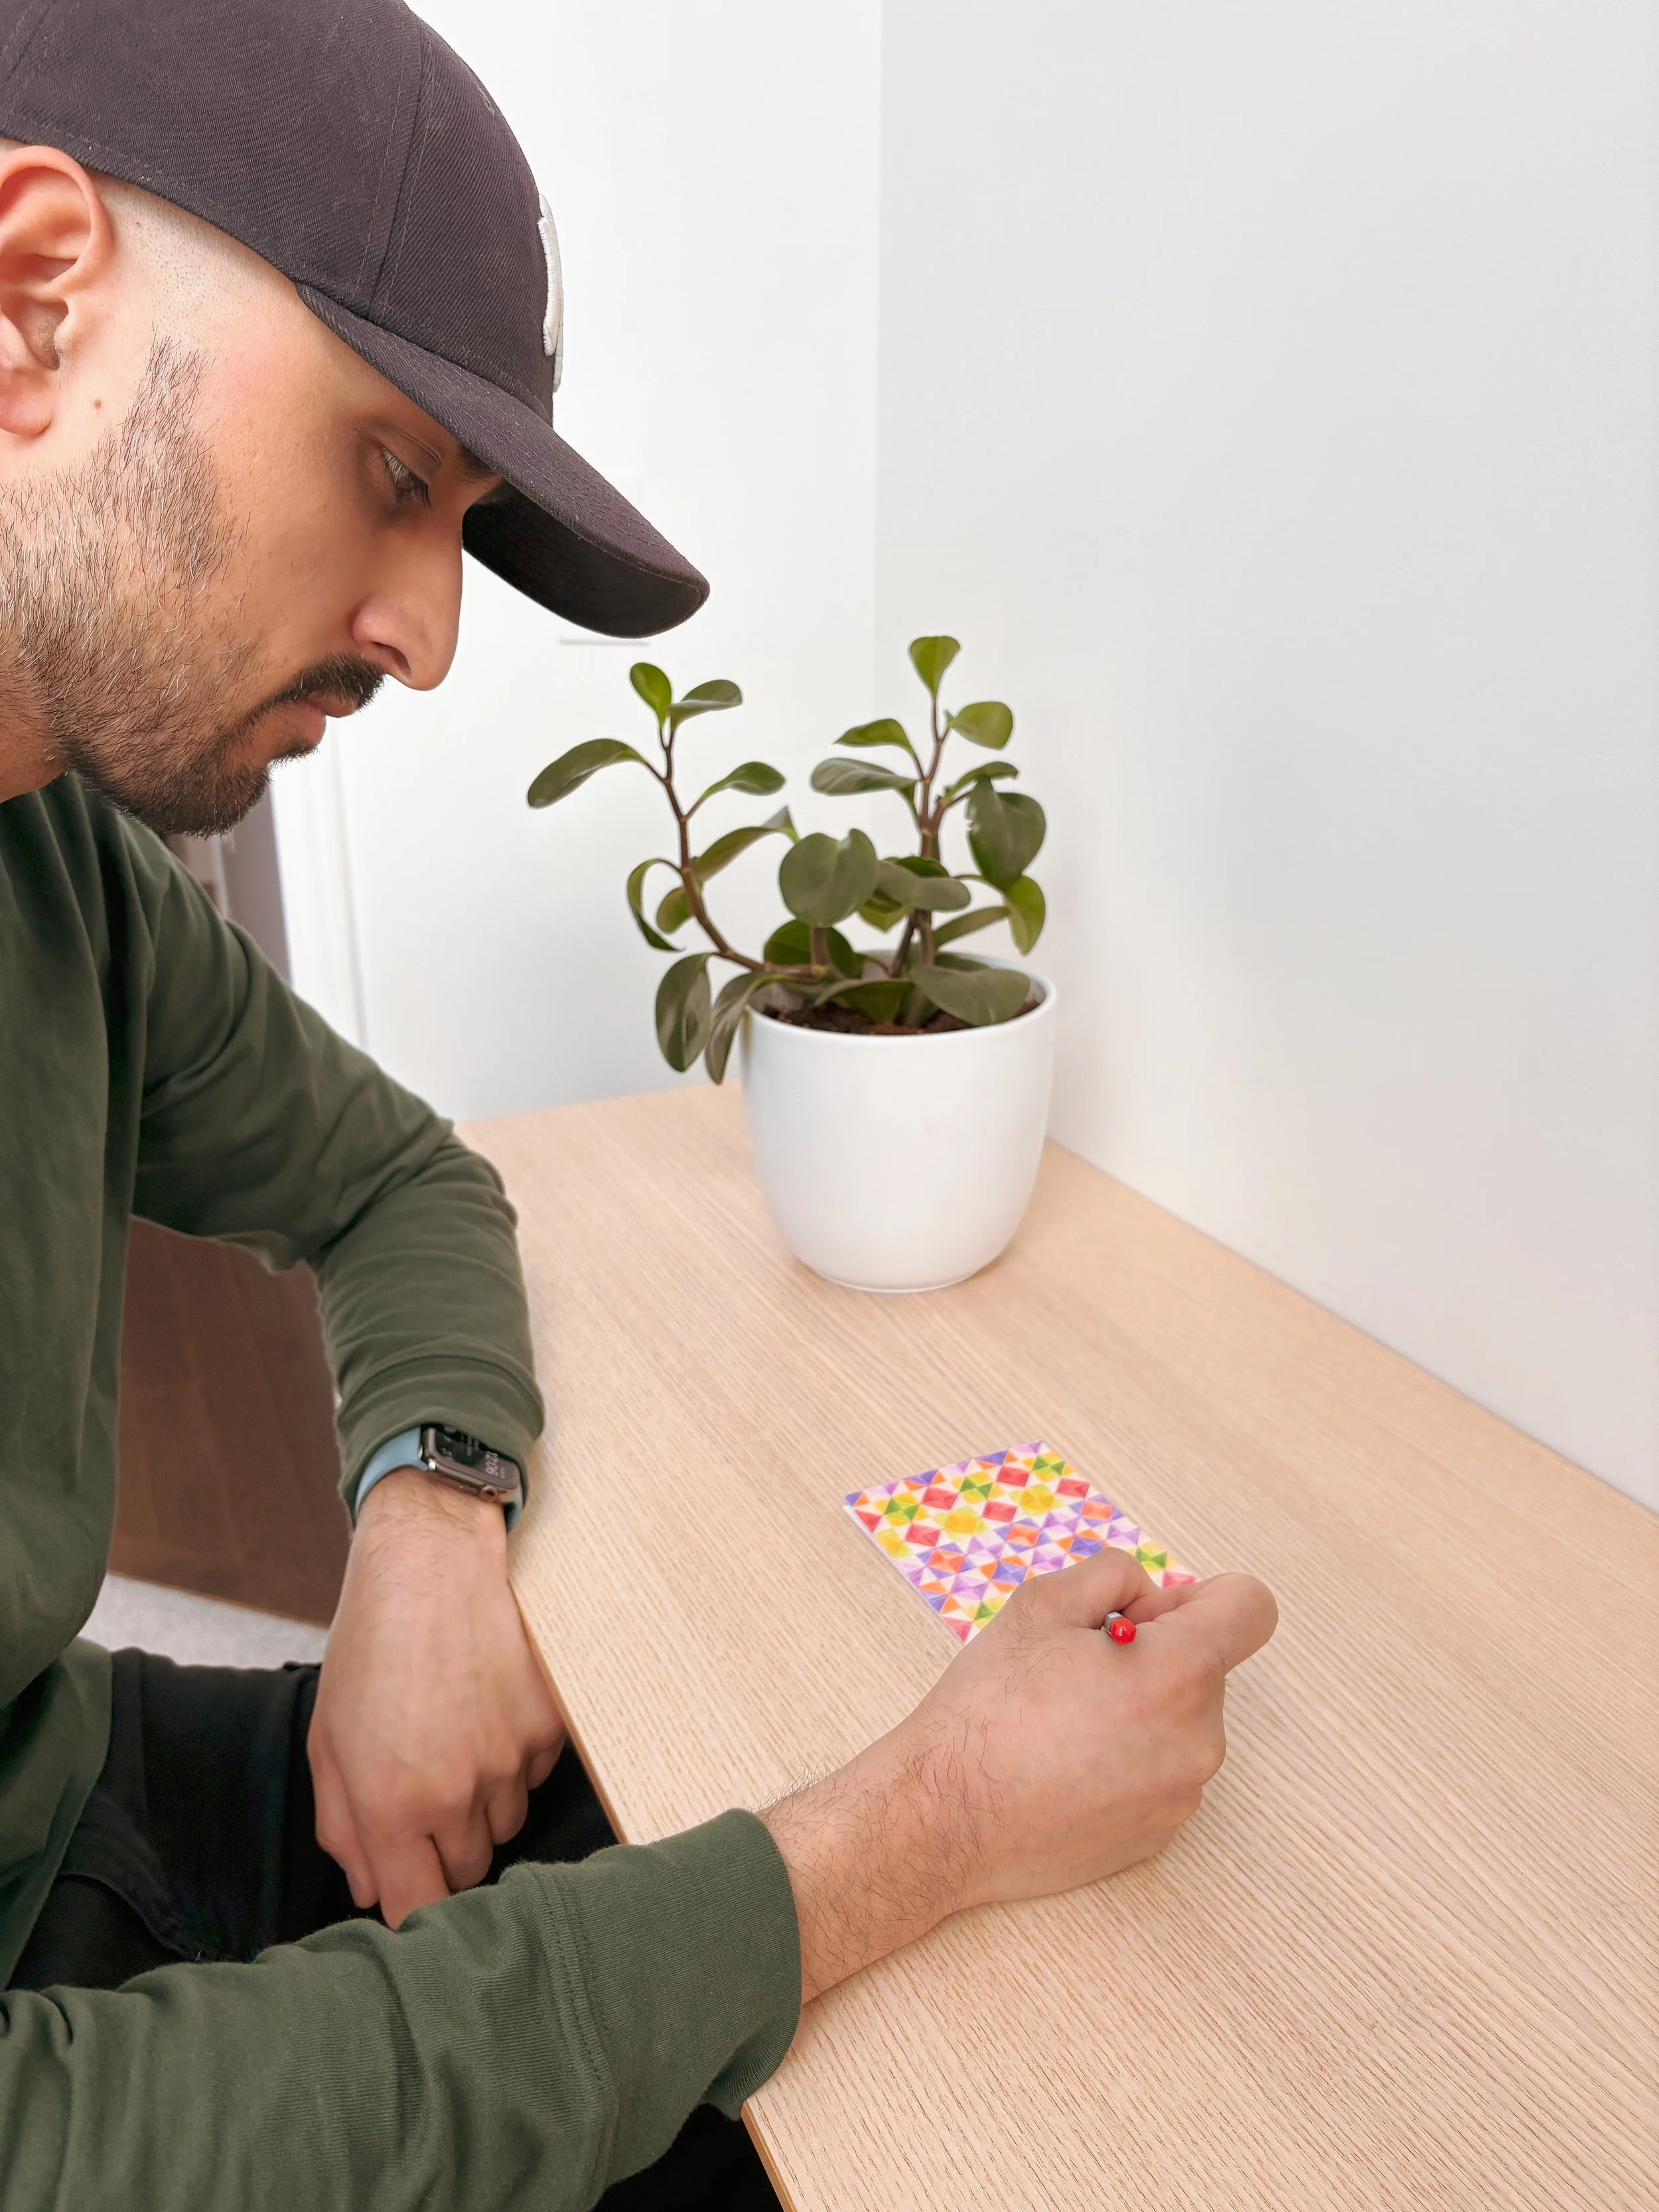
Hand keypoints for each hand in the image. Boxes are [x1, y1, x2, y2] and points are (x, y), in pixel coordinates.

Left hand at [309, 1467, 566, 1927]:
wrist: (436, 1556)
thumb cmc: (374, 1640)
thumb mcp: (330, 1736)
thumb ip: (344, 1826)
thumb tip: (370, 1888)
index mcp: (393, 1804)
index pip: (417, 1910)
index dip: (412, 1905)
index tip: (409, 1883)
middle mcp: (459, 1793)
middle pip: (467, 1870)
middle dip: (445, 1846)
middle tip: (426, 1789)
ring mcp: (512, 1760)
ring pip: (505, 1822)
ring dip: (482, 1801)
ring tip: (457, 1736)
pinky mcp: (550, 1727)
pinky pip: (535, 1772)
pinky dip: (515, 1756)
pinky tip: (488, 1707)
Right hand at [762, 1548, 1275, 2001]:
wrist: (944, 1815)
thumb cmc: (989, 1707)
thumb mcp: (1042, 1602)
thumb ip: (1115, 1577)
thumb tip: (1151, 1599)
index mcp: (1179, 1674)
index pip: (1251, 1609)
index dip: (1204, 1596)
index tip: (1151, 1613)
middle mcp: (1197, 1740)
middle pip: (1207, 1667)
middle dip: (1156, 1652)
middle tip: (1077, 1665)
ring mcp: (1181, 1795)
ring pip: (1181, 1721)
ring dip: (1140, 1706)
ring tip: (1062, 1718)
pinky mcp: (1157, 1835)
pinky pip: (1161, 1772)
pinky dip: (1126, 1757)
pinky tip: (1063, 1762)